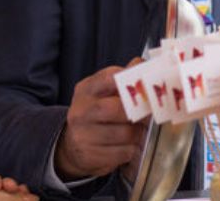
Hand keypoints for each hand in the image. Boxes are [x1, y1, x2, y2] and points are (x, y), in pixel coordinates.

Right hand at [54, 65, 147, 179]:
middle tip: (147, 113)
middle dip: (137, 112)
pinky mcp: (90, 155)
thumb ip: (121, 80)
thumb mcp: (102, 93)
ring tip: (138, 130)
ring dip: (138, 133)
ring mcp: (83, 135)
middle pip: (117, 108)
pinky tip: (128, 145)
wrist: (72, 146)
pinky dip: (132, 149)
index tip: (145, 86)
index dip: (132, 81)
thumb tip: (139, 63)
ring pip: (125, 133)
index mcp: (85, 90)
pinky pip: (123, 152)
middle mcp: (80, 111)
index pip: (110, 78)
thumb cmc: (94, 116)